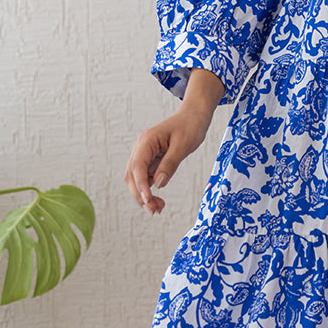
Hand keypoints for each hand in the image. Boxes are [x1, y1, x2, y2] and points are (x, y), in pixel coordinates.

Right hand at [125, 71, 224, 214]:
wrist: (194, 116)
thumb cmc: (190, 126)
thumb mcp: (183, 146)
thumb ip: (170, 164)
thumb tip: (158, 184)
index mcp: (146, 141)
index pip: (137, 167)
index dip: (141, 186)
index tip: (148, 201)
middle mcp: (141, 148)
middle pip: (132, 175)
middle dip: (140, 194)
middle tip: (153, 211)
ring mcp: (145, 154)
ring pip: (137, 179)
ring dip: (144, 195)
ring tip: (158, 208)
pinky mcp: (151, 160)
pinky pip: (145, 177)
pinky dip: (149, 190)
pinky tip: (158, 200)